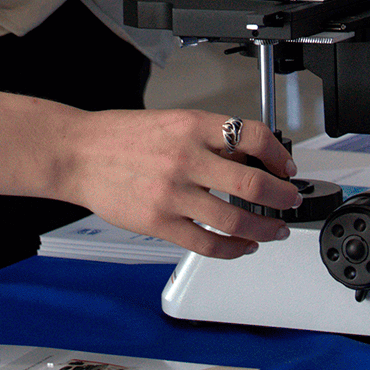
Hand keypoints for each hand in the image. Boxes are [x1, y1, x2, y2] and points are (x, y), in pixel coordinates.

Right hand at [0, 94, 300, 258]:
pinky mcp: (159, 222)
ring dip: (263, 229)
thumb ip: (208, 138)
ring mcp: (173, 193)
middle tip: (290, 202)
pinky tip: (241, 246)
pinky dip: (232, 248)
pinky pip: (206, 242)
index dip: (278, 154)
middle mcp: (186, 157)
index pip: (252, 135)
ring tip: (273, 230)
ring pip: (234, 219)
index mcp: (192, 126)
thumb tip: (247, 156)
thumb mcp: (171, 122)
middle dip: (281, 197)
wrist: (78, 153)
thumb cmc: (121, 136)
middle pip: (252, 182)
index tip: (287, 166)